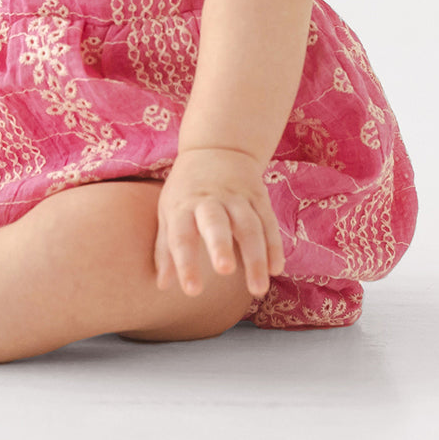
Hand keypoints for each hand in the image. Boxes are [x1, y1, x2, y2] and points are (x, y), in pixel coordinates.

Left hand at [154, 147, 283, 299]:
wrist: (217, 148)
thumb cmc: (187, 189)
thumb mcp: (168, 212)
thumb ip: (166, 249)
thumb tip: (162, 285)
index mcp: (183, 205)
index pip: (181, 236)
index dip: (186, 263)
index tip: (192, 291)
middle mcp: (210, 200)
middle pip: (216, 222)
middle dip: (220, 245)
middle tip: (224, 271)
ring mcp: (237, 197)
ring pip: (249, 226)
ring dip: (256, 257)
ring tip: (258, 289)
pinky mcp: (259, 197)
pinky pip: (268, 223)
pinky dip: (274, 246)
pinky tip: (276, 269)